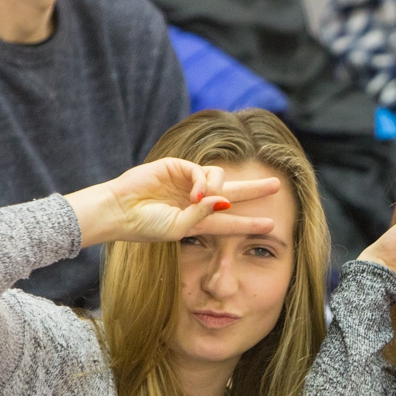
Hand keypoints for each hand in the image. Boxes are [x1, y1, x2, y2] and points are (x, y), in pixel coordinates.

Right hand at [65, 157, 279, 248]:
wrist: (119, 211)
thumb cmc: (145, 225)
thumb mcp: (178, 229)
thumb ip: (203, 217)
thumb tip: (227, 201)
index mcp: (196, 219)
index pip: (230, 220)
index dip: (249, 222)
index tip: (271, 224)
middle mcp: (195, 200)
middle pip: (233, 193)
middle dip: (255, 189)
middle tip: (277, 185)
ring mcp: (186, 182)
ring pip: (218, 178)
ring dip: (218, 188)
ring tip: (200, 199)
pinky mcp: (176, 166)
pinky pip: (200, 169)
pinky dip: (203, 181)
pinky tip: (195, 193)